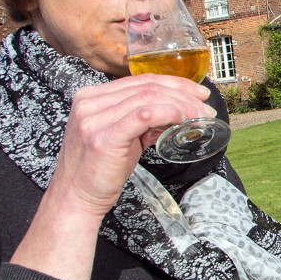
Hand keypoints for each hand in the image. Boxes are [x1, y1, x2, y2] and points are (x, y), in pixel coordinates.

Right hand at [12, 74, 212, 279]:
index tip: (196, 92)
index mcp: (91, 96)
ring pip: (149, 98)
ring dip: (182, 105)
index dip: (173, 83)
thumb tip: (174, 111)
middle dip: (183, 93)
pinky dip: (169, 113)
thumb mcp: (120, 136)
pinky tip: (182, 119)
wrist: (75, 199)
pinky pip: (145, 114)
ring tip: (200, 116)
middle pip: (147, 86)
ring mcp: (94, 118)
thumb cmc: (98, 171)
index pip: (140, 80)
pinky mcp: (104, 136)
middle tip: (205, 106)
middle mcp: (89, 102)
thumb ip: (142, 120)